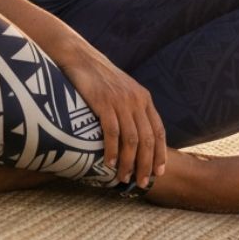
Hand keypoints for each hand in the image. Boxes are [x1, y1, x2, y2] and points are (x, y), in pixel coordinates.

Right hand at [59, 41, 166, 187]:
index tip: (159, 173)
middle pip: (147, 139)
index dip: (160, 154)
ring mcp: (120, 100)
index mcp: (143, 97)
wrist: (78, 56)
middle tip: (142, 183)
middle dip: (146, 165)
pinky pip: (112, 131)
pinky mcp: (103, 101)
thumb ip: (132, 108)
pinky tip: (109, 163)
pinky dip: (112, 150)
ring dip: (128, 163)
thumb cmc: (98, 77)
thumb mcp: (122, 89)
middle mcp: (135, 99)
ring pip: (131, 139)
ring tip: (123, 178)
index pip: (158, 131)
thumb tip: (135, 135)